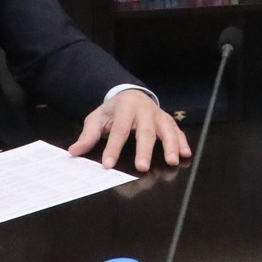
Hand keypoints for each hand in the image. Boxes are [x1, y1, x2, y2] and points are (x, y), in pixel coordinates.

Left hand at [69, 89, 190, 173]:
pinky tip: (186, 154)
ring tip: (172, 161)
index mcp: (125, 108)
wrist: (130, 94)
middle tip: (142, 167)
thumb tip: (74, 151)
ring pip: (167, 129)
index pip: (119, 130)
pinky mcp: (168, 120)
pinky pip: (177, 130)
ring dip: (170, 146)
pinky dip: (182, 142)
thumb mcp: (97, 118)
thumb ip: (89, 134)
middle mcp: (145, 110)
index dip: (113, 148)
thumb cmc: (113, 110)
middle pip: (145, 131)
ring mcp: (159, 114)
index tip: (108, 164)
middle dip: (145, 150)